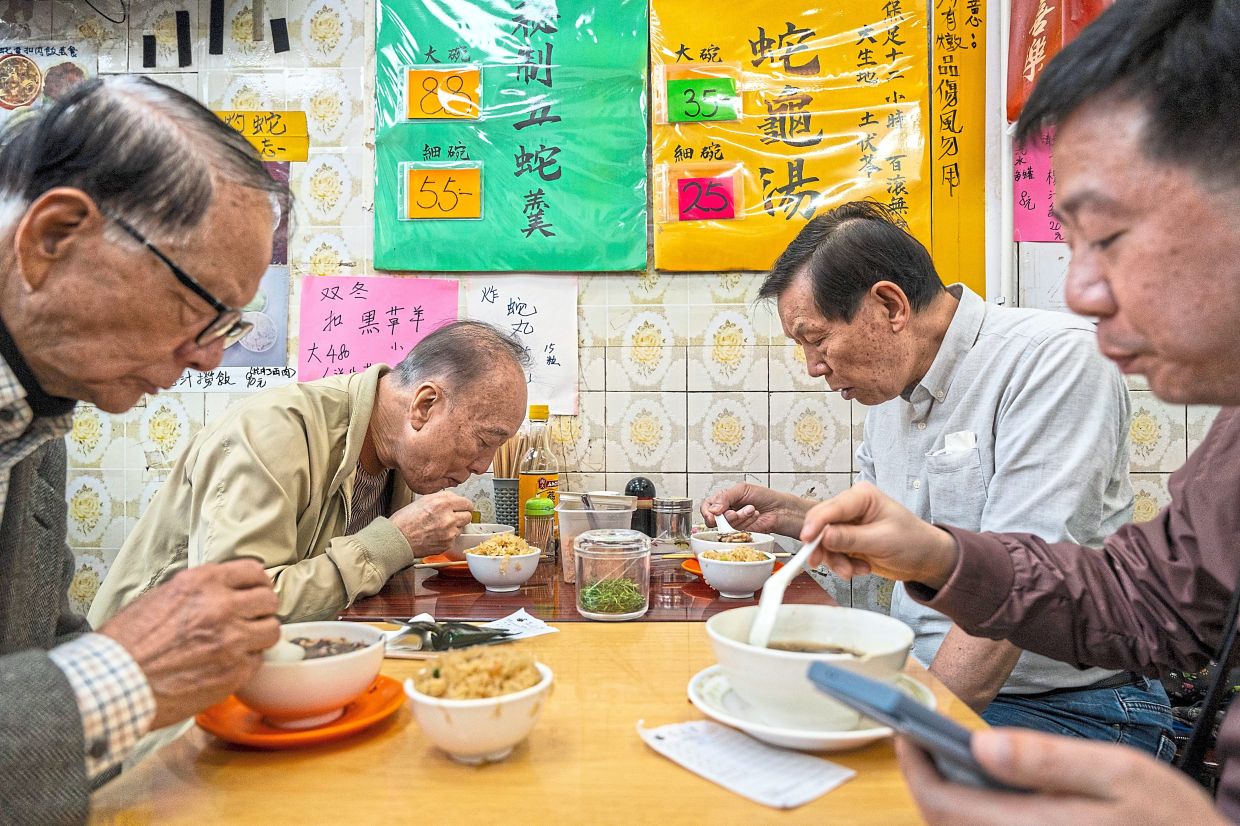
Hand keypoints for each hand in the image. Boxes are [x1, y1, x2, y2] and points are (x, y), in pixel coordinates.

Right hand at [98, 559, 279, 729]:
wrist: (114, 682)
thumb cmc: (126, 644)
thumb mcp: (159, 597)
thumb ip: (197, 591)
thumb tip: (221, 590)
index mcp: (202, 582)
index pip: (254, 572)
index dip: (257, 584)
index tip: (256, 592)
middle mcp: (222, 607)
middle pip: (269, 600)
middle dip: (262, 610)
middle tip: (251, 619)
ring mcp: (232, 640)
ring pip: (271, 631)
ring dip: (259, 636)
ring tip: (243, 644)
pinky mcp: (235, 672)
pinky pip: (258, 661)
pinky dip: (247, 664)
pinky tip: (227, 666)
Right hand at [388, 491, 473, 555]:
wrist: (397, 539)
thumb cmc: (405, 521)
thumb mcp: (423, 500)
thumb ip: (442, 498)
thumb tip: (453, 499)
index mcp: (442, 503)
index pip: (466, 503)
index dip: (464, 505)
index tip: (463, 507)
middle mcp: (448, 517)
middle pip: (468, 515)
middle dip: (462, 515)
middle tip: (453, 516)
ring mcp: (449, 532)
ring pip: (461, 527)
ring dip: (454, 527)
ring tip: (440, 526)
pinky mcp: (447, 544)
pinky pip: (454, 538)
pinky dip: (448, 537)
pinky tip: (437, 534)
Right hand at [700, 483, 806, 536]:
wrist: (780, 509)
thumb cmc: (764, 496)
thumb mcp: (742, 489)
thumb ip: (725, 497)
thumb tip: (713, 508)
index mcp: (724, 498)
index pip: (707, 506)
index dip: (707, 511)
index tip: (713, 513)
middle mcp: (727, 511)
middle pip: (713, 518)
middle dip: (725, 515)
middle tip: (734, 511)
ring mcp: (734, 522)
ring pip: (726, 525)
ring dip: (740, 516)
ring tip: (751, 509)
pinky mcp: (741, 531)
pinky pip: (736, 530)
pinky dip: (746, 522)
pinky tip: (754, 516)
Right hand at [800, 482, 958, 585]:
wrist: (926, 560)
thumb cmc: (913, 542)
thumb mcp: (882, 540)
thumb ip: (850, 539)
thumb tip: (823, 536)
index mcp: (862, 497)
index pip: (831, 508)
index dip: (815, 524)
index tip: (807, 540)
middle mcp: (851, 508)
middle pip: (821, 525)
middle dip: (824, 548)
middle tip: (821, 563)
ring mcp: (848, 525)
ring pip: (824, 543)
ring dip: (836, 561)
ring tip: (854, 571)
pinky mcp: (847, 541)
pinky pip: (833, 554)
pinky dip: (843, 565)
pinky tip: (862, 568)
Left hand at [896, 728, 1224, 825]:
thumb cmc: (1170, 820)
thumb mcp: (1120, 773)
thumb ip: (1048, 760)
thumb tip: (981, 744)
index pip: (941, 804)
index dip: (914, 766)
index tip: (904, 728)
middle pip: (944, 822)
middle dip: (924, 778)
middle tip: (919, 735)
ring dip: (945, 797)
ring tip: (944, 754)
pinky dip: (972, 813)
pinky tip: (983, 786)